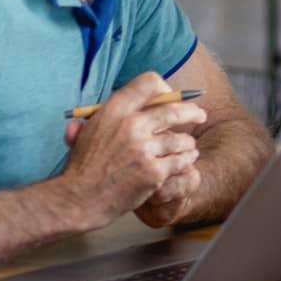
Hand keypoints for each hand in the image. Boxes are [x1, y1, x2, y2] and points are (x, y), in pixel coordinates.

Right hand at [58, 72, 205, 227]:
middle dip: (192, 112)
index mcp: (115, 109)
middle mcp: (132, 125)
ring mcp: (144, 149)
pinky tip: (187, 161)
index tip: (171, 97)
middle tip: (201, 115)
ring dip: (187, 143)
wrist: (79, 198)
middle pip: (174, 109)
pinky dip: (185, 161)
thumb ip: (108, 113)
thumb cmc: (82, 166)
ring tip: (190, 147)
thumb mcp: (88, 129)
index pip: (150, 82)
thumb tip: (127, 99)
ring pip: (181, 139)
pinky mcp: (154, 172)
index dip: (165, 89)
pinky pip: (180, 162)